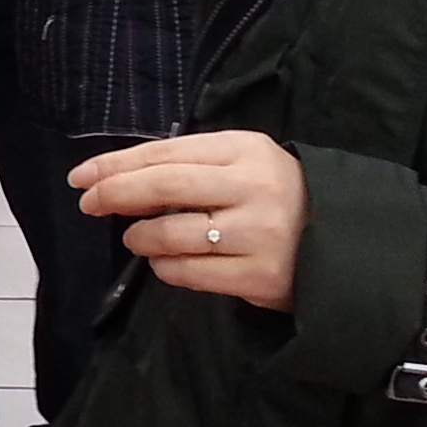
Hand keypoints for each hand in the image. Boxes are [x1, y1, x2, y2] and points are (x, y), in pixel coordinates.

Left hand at [72, 132, 306, 309]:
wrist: (344, 242)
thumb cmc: (281, 196)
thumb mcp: (246, 163)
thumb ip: (195, 165)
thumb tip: (124, 178)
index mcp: (245, 150)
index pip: (166, 153)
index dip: (117, 164)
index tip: (82, 176)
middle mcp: (251, 187)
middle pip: (164, 186)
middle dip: (116, 194)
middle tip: (89, 204)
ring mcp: (256, 233)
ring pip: (172, 234)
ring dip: (140, 237)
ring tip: (136, 238)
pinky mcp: (258, 276)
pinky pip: (190, 273)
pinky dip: (165, 268)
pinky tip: (164, 262)